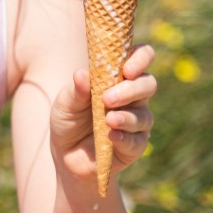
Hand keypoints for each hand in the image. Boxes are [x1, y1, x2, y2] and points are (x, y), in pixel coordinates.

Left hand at [51, 44, 156, 182]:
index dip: (140, 58)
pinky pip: (137, 141)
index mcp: (117, 78)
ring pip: (144, 115)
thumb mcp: (65, 103)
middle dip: (131, 89)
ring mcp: (136, 122)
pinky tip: (111, 136)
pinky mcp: (134, 146)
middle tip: (108, 98)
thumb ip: (76, 90)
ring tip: (108, 119)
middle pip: (148, 84)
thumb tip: (82, 73)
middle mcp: (133, 97)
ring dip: (126, 117)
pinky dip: (125, 138)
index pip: (140, 58)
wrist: (65, 155)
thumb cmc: (68, 120)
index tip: (126, 67)